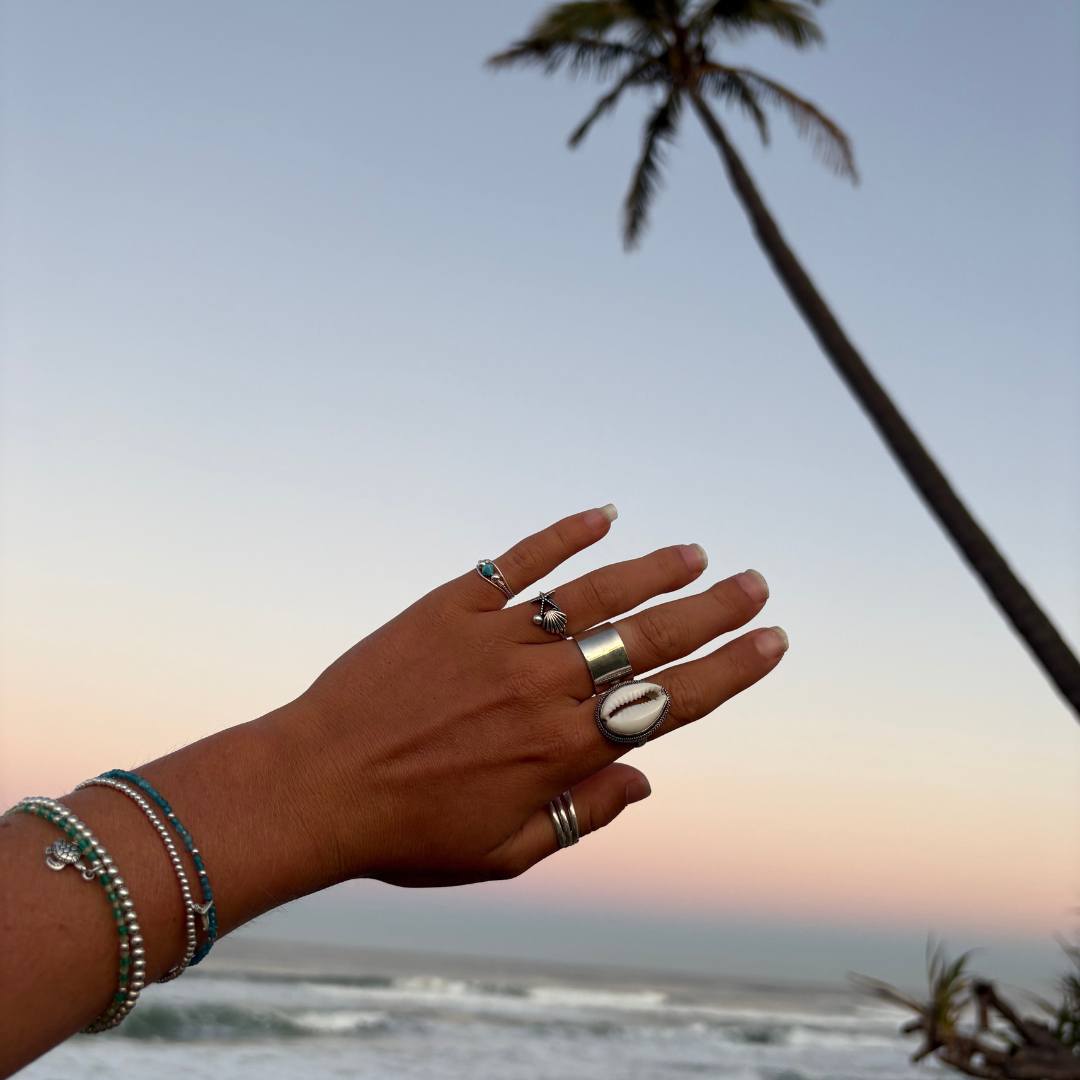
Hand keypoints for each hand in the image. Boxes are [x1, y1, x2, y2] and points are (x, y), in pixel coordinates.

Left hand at [299, 506, 785, 887]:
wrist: (314, 785)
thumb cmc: (408, 832)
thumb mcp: (507, 853)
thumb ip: (585, 815)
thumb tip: (645, 780)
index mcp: (564, 748)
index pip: (673, 701)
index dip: (732, 669)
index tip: (773, 641)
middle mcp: (543, 685)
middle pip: (650, 638)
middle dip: (714, 610)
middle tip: (756, 583)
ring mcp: (497, 638)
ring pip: (595, 593)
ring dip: (653, 570)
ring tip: (697, 552)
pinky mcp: (451, 606)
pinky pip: (519, 562)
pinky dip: (563, 535)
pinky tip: (604, 514)